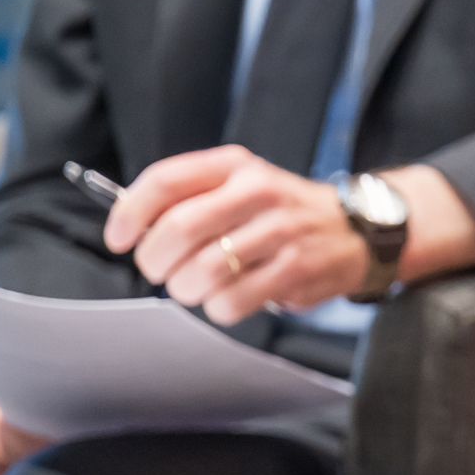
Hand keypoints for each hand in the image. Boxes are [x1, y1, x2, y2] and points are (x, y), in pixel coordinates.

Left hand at [103, 146, 368, 324]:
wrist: (356, 231)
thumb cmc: (281, 213)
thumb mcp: (241, 185)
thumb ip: (190, 198)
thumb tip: (129, 226)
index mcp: (236, 166)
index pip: (165, 180)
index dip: (129, 214)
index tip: (118, 239)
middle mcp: (258, 190)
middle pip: (177, 229)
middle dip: (155, 261)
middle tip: (162, 270)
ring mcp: (280, 230)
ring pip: (200, 272)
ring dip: (186, 290)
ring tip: (200, 286)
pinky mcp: (294, 268)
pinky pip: (230, 302)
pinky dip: (220, 308)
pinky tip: (233, 296)